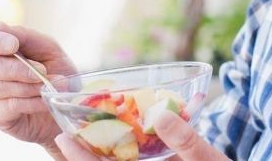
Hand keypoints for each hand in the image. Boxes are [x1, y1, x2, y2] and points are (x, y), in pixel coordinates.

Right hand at [0, 22, 76, 156]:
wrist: (67, 103)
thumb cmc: (55, 71)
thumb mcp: (47, 48)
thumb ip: (25, 36)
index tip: (13, 45)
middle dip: (17, 68)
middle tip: (42, 70)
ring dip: (29, 86)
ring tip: (48, 86)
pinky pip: (9, 106)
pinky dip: (31, 102)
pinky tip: (44, 101)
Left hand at [54, 110, 228, 160]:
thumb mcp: (208, 159)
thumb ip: (185, 140)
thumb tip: (160, 115)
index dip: (81, 158)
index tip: (63, 139)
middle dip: (84, 152)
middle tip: (65, 129)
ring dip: (101, 150)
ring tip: (86, 127)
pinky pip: (130, 160)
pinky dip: (121, 149)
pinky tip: (119, 132)